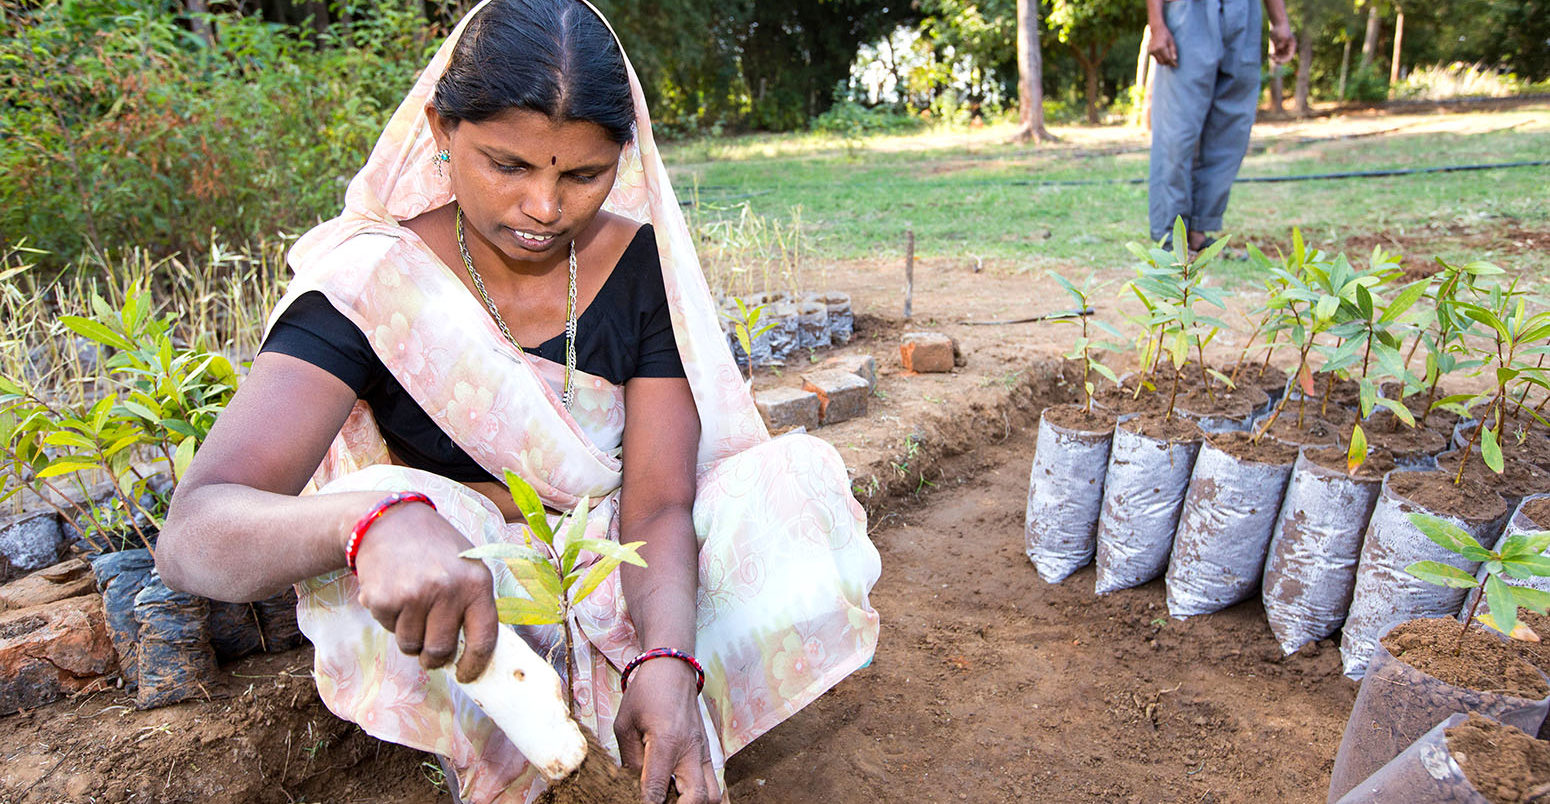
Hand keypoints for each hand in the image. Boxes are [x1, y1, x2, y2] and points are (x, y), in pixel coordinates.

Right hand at [352, 501, 498, 682]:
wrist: (389, 521)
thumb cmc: (435, 548)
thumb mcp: (467, 567)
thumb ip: (473, 605)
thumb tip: (476, 654)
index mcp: (477, 583)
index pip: (483, 639)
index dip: (475, 665)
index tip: (465, 675)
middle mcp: (448, 590)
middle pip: (441, 650)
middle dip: (434, 657)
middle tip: (429, 650)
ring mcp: (415, 595)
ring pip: (411, 645)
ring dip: (410, 636)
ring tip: (411, 606)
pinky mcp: (385, 599)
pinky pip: (388, 629)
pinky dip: (390, 619)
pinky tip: (394, 593)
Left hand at [615, 658, 720, 803]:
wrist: (673, 670)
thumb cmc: (646, 694)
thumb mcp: (625, 725)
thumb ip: (631, 760)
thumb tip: (634, 788)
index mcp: (666, 742)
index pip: (657, 788)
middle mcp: (690, 750)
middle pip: (697, 798)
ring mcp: (703, 752)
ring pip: (713, 795)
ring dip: (694, 802)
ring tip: (673, 799)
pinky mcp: (707, 752)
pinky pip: (712, 783)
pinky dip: (699, 794)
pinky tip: (680, 792)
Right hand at [1148, 23, 1177, 67]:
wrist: (1156, 29)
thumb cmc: (1166, 34)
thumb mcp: (1172, 41)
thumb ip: (1173, 51)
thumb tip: (1175, 60)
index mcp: (1161, 47)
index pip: (1168, 58)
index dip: (1172, 63)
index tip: (1176, 65)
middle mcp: (1155, 50)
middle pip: (1163, 61)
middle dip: (1168, 63)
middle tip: (1174, 63)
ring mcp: (1151, 51)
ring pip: (1159, 61)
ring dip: (1164, 62)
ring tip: (1169, 60)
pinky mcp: (1150, 52)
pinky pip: (1156, 59)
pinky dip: (1161, 59)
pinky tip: (1164, 56)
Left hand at [1269, 21, 1294, 64]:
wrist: (1277, 24)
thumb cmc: (1280, 28)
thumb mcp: (1281, 35)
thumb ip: (1281, 42)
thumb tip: (1278, 48)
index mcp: (1292, 46)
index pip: (1289, 57)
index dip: (1283, 60)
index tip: (1276, 59)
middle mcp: (1289, 48)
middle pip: (1285, 59)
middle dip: (1278, 60)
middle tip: (1272, 57)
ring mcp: (1284, 48)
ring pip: (1280, 58)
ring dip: (1275, 59)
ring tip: (1270, 55)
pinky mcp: (1278, 48)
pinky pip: (1276, 55)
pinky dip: (1273, 56)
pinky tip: (1270, 54)